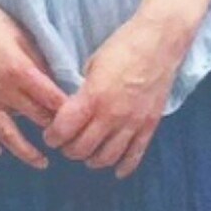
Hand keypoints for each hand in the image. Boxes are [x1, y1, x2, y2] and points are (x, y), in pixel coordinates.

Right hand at [0, 0, 68, 168]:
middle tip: (68, 139)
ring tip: (41, 162)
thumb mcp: (24, 37)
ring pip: (8, 136)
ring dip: (27, 152)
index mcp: (22, 73)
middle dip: (55, 132)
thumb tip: (55, 83)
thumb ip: (40, 64)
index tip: (80, 120)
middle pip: (37, 121)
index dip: (69, 113)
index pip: (53, 102)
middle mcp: (3, 92)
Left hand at [41, 13, 186, 178]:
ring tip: (88, 152)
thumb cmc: (123, 46)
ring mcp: (133, 123)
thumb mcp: (92, 65)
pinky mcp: (150, 125)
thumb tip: (71, 109)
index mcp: (93, 98)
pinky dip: (124, 167)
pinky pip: (136, 155)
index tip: (50, 135)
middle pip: (82, 149)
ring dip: (92, 159)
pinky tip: (117, 171)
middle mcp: (112, 115)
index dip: (52, 137)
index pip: (63, 131)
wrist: (160, 40)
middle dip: (69, 150)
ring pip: (106, 158)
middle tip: (66, 143)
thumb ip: (82, 92)